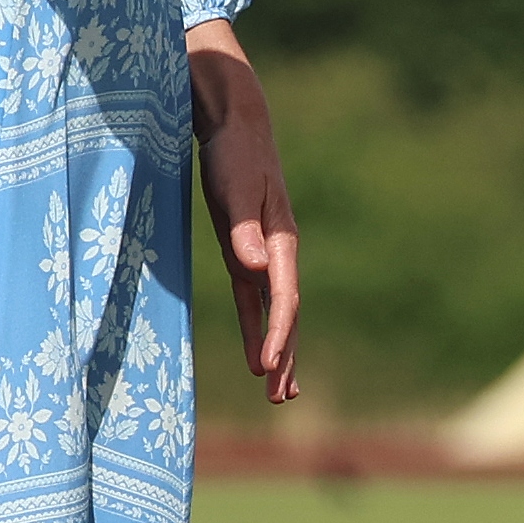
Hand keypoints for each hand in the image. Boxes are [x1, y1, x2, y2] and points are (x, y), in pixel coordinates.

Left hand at [186, 22, 298, 404]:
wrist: (237, 125)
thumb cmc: (235, 154)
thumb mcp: (235, 188)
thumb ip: (244, 229)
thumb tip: (257, 269)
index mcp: (282, 240)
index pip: (285, 297)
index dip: (277, 333)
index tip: (267, 366)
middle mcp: (279, 252)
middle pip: (288, 314)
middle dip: (286, 356)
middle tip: (280, 397)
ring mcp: (264, 254)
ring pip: (277, 313)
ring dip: (279, 351)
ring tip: (279, 393)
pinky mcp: (246, 250)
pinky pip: (257, 300)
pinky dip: (259, 328)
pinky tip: (258, 357)